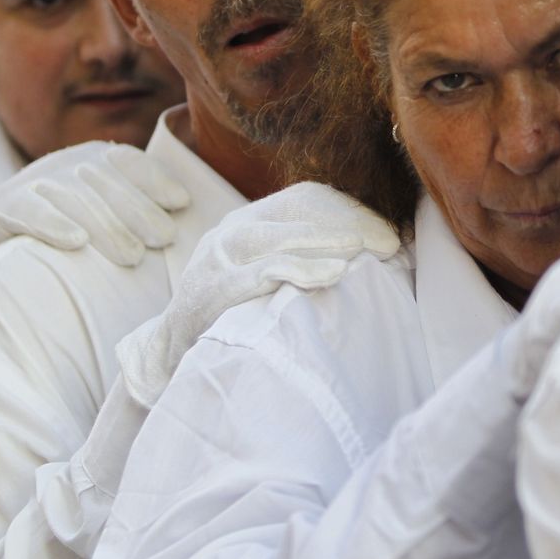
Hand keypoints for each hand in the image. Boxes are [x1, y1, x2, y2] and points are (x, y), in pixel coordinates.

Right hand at [0, 141, 191, 266]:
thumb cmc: (63, 223)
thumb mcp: (98, 205)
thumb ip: (132, 206)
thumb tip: (181, 222)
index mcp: (93, 157)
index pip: (129, 161)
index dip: (156, 179)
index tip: (182, 203)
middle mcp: (65, 163)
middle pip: (107, 183)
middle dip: (139, 211)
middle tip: (164, 239)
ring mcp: (33, 181)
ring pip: (76, 199)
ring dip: (107, 226)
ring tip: (133, 255)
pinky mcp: (5, 204)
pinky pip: (32, 212)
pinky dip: (54, 226)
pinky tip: (76, 242)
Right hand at [120, 181, 401, 406]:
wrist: (169, 359)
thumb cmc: (230, 320)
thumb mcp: (260, 277)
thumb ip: (297, 258)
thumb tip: (364, 255)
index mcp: (246, 222)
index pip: (304, 199)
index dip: (348, 211)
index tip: (385, 232)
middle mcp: (231, 231)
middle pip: (299, 212)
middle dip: (350, 225)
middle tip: (390, 243)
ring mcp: (220, 257)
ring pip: (284, 237)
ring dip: (332, 242)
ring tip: (370, 250)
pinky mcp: (216, 288)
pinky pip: (265, 271)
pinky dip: (304, 269)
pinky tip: (335, 274)